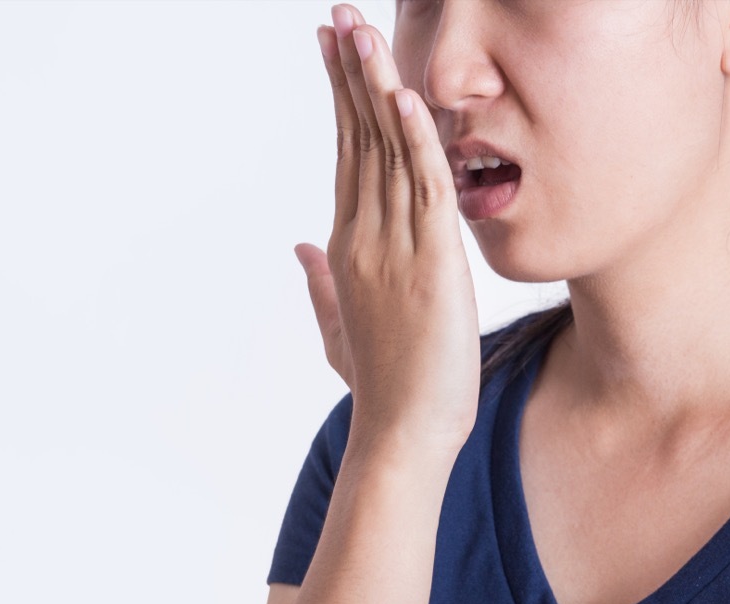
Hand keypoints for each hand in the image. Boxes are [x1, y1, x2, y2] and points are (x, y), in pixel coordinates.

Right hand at [295, 4, 480, 452]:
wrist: (404, 434)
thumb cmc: (382, 385)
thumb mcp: (341, 328)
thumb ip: (320, 283)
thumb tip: (298, 247)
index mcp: (347, 246)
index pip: (346, 155)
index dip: (342, 98)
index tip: (335, 50)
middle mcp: (363, 237)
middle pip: (358, 139)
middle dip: (348, 73)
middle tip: (339, 16)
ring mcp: (392, 248)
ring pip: (385, 152)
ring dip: (375, 87)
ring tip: (361, 31)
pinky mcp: (430, 263)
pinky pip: (422, 187)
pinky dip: (415, 138)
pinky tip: (405, 95)